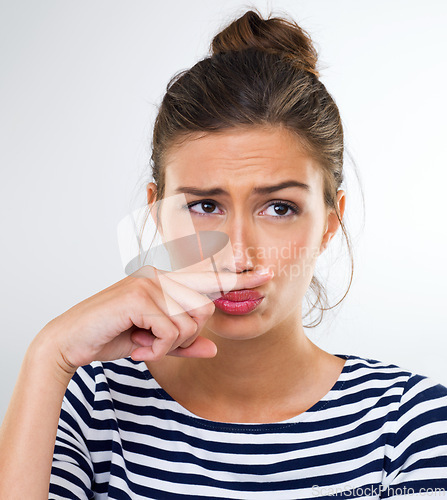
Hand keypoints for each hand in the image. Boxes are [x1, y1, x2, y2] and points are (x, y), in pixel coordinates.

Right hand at [37, 265, 273, 373]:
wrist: (72, 341)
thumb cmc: (113, 335)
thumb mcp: (155, 342)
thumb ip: (185, 344)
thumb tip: (214, 349)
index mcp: (166, 280)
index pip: (208, 277)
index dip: (239, 278)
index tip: (266, 274)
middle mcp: (161, 275)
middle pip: (204, 309)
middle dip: (186, 336)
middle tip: (158, 343)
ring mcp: (150, 282)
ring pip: (190, 321)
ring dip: (170, 344)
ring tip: (146, 344)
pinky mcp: (140, 296)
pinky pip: (171, 332)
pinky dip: (158, 349)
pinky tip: (138, 347)